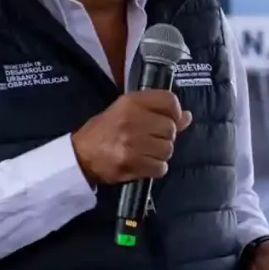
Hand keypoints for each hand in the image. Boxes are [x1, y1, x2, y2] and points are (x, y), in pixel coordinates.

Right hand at [71, 89, 191, 184]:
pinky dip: (155, 168)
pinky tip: (143, 164)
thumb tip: (187, 117)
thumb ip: (156, 112)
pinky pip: (160, 167)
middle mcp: (132, 119)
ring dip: (160, 154)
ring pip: (167, 150)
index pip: (168, 101)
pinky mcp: (131, 163)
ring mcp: (132, 142)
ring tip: (145, 153)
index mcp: (131, 102)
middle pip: (170, 129)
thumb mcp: (125, 112)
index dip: (175, 112)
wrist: (80, 156)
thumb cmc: (104, 131)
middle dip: (165, 137)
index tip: (170, 120)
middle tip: (151, 140)